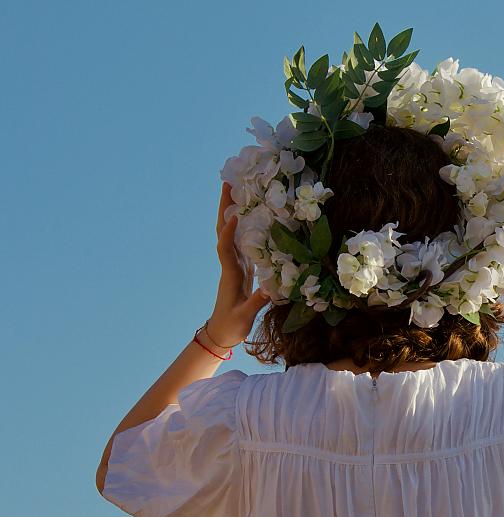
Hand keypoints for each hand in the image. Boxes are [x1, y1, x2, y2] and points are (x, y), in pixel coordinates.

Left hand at [205, 182, 270, 347]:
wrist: (221, 333)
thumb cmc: (231, 325)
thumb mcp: (244, 316)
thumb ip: (256, 302)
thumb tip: (270, 289)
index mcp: (230, 274)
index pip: (225, 248)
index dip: (228, 232)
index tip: (235, 215)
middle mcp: (230, 264)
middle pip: (223, 231)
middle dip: (224, 207)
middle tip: (228, 183)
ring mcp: (235, 264)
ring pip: (231, 233)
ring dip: (232, 211)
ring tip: (238, 189)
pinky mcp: (242, 268)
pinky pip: (240, 241)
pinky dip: (243, 225)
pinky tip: (251, 214)